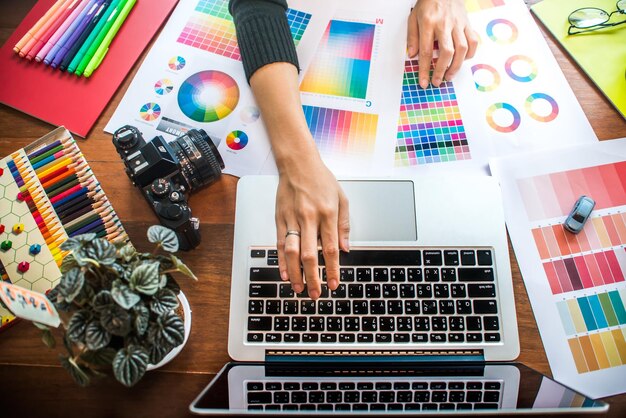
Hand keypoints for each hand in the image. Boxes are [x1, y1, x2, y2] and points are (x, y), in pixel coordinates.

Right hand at [275, 155, 349, 299]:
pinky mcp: (280, 218)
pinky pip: (280, 243)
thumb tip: (344, 249)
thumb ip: (344, 225)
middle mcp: (309, 217)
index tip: (334, 284)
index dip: (332, 269)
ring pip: (292, 252)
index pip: (330, 248)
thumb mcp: (342, 199)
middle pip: (310, 254)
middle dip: (313, 277)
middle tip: (316, 293)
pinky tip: (284, 273)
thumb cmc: (321, 179)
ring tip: (298, 288)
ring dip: (295, 273)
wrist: (298, 163)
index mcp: (327, 213)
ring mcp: (292, 218)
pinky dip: (281, 260)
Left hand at [407, 0, 477, 87]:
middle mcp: (445, 24)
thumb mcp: (413, 17)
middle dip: (441, 70)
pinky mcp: (467, 23)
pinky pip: (473, 41)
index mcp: (428, 23)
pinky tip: (462, 60)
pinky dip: (469, 54)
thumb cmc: (428, 4)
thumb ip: (412, 37)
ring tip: (449, 76)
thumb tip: (412, 55)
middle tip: (437, 81)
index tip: (423, 82)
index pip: (426, 51)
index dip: (425, 69)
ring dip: (456, 66)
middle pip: (447, 52)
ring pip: (462, 48)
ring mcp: (458, 24)